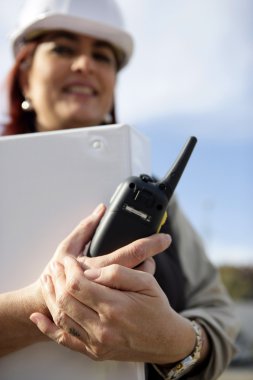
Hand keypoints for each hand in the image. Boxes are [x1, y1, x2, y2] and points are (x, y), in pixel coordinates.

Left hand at [30, 254, 195, 363]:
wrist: (166, 341)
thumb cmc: (158, 309)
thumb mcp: (146, 282)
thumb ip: (117, 274)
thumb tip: (91, 272)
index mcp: (115, 307)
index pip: (79, 284)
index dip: (70, 269)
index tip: (69, 260)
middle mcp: (102, 328)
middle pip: (66, 299)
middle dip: (57, 279)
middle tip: (56, 266)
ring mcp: (97, 342)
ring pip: (61, 317)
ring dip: (50, 297)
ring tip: (47, 281)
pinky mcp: (94, 351)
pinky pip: (64, 340)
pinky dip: (47, 328)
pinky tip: (38, 318)